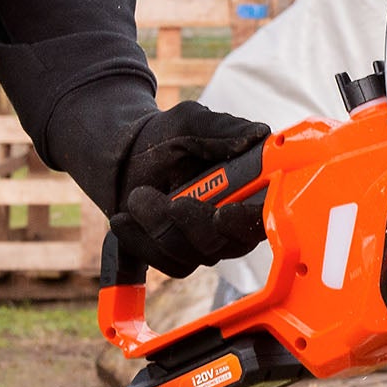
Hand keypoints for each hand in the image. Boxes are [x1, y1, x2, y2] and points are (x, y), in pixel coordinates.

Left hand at [106, 102, 270, 278]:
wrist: (122, 158)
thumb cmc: (163, 137)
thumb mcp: (188, 123)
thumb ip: (221, 128)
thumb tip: (257, 135)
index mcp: (250, 184)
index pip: (264, 212)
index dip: (248, 219)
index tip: (223, 212)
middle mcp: (237, 218)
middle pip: (230, 242)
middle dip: (194, 223)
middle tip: (170, 202)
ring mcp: (212, 241)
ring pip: (196, 254)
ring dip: (160, 226)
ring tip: (137, 196)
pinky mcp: (185, 256)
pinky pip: (171, 263)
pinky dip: (142, 242)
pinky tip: (125, 221)